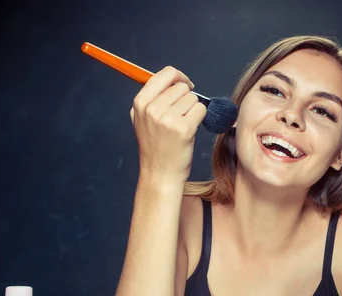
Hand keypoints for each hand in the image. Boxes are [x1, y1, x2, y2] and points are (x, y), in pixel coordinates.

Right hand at [130, 66, 206, 183]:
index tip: (186, 85)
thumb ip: (151, 98)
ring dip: (193, 110)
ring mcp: (167, 119)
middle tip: (181, 116)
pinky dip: (201, 118)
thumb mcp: (142, 119)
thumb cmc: (155, 148)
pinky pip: (201, 110)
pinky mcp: (184, 129)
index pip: (165, 74)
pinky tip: (190, 130)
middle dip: (186, 99)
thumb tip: (171, 79)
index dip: (179, 77)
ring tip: (182, 126)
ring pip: (193, 98)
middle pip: (182, 87)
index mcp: (140, 103)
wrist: (160, 174)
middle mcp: (152, 109)